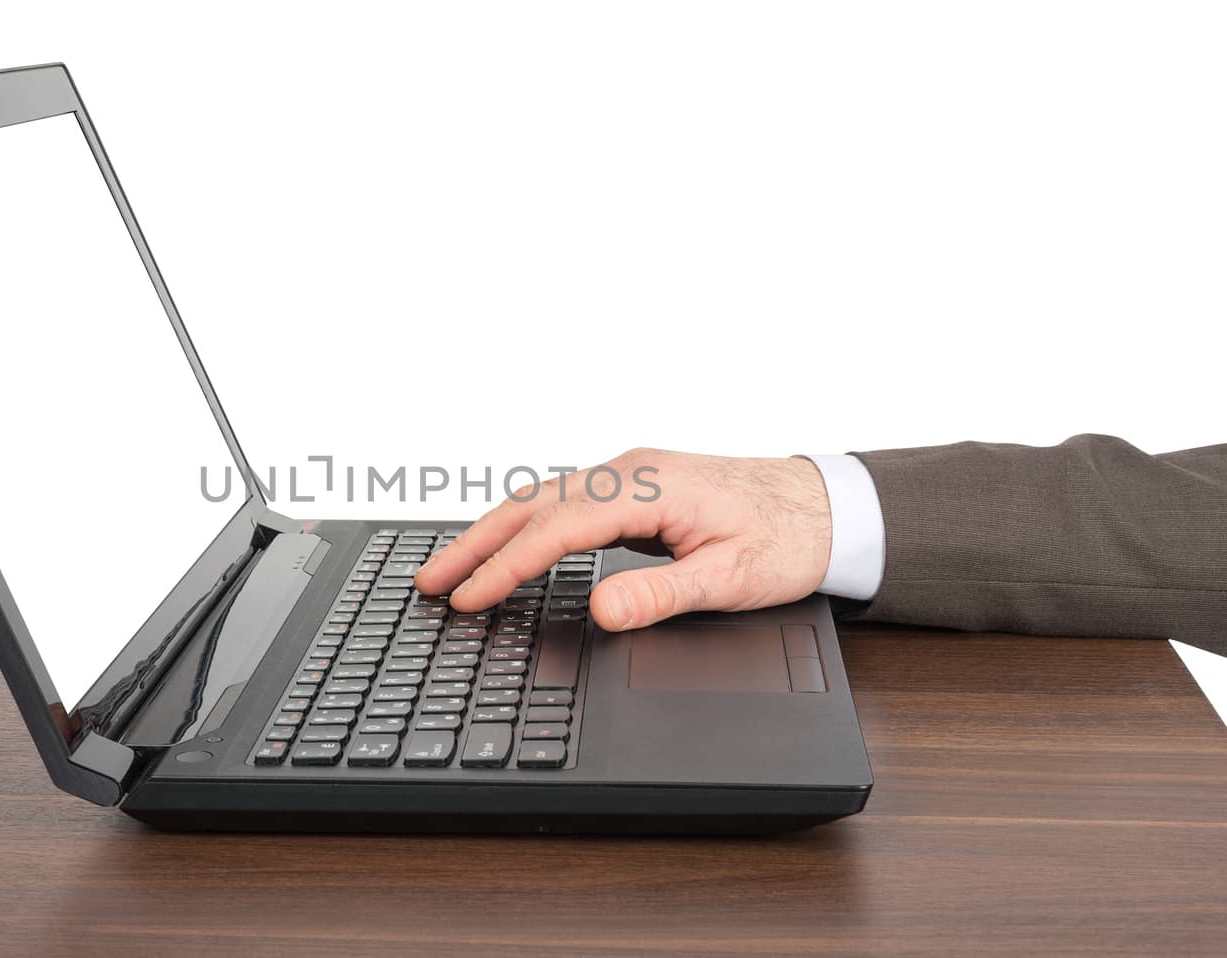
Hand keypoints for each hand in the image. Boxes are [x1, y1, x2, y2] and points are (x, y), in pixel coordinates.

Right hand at [414, 449, 832, 629]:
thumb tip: (605, 609)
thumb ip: (664, 593)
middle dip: (475, 543)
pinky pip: (560, 500)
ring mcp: (626, 473)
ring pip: (540, 498)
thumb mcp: (732, 578)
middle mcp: (627, 470)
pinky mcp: (630, 485)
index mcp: (647, 487)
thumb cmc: (786, 537)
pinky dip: (521, 524)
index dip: (507, 566)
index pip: (556, 529)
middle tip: (429, 580)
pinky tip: (505, 546)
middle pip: (531, 504)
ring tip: (451, 566)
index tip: (470, 596)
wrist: (827, 504)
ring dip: (491, 531)